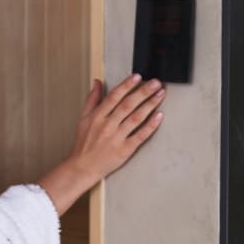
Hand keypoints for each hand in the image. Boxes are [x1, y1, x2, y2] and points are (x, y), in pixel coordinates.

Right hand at [37, 74, 164, 214]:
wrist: (83, 166)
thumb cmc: (84, 143)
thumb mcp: (84, 118)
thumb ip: (92, 99)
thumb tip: (97, 82)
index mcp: (98, 116)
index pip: (114, 96)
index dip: (127, 85)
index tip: (138, 76)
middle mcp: (108, 125)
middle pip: (128, 104)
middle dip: (143, 92)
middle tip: (155, 83)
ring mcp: (117, 137)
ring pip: (136, 118)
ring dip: (150, 105)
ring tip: (160, 95)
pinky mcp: (125, 149)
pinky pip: (140, 135)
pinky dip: (150, 125)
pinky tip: (159, 116)